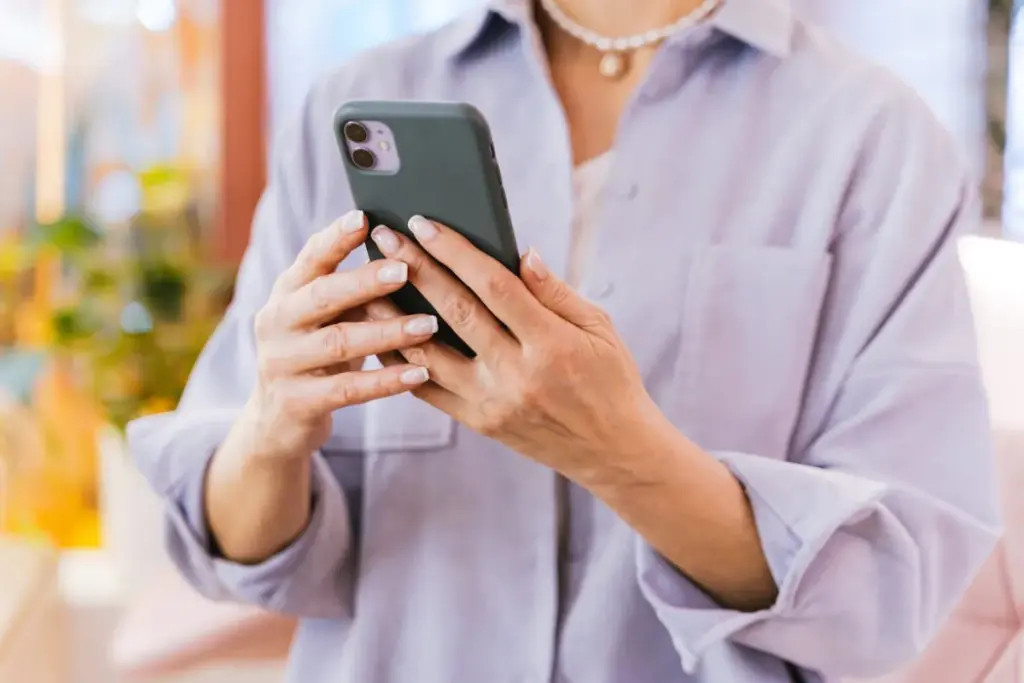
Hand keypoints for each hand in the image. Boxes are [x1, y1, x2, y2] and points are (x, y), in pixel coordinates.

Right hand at [245, 210, 439, 461]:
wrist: (278, 419)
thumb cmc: (319, 354)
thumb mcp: (327, 317)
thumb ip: (355, 289)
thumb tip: (412, 253)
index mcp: (287, 292)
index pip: (310, 257)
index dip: (336, 238)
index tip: (365, 218)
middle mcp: (276, 322)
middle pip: (322, 296)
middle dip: (364, 281)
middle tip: (405, 269)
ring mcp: (282, 363)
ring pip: (339, 342)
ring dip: (387, 332)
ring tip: (429, 324)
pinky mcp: (296, 402)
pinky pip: (347, 390)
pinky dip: (386, 381)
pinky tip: (419, 373)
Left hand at [367, 217, 660, 482]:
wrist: (613, 451)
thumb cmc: (610, 380)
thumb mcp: (600, 329)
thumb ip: (555, 292)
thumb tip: (520, 253)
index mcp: (552, 343)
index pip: (495, 286)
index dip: (455, 251)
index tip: (424, 223)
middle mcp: (517, 374)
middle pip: (455, 311)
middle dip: (415, 269)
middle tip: (384, 238)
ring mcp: (493, 402)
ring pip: (429, 352)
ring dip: (392, 315)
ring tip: (366, 284)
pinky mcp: (479, 422)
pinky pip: (428, 388)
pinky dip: (401, 360)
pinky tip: (380, 334)